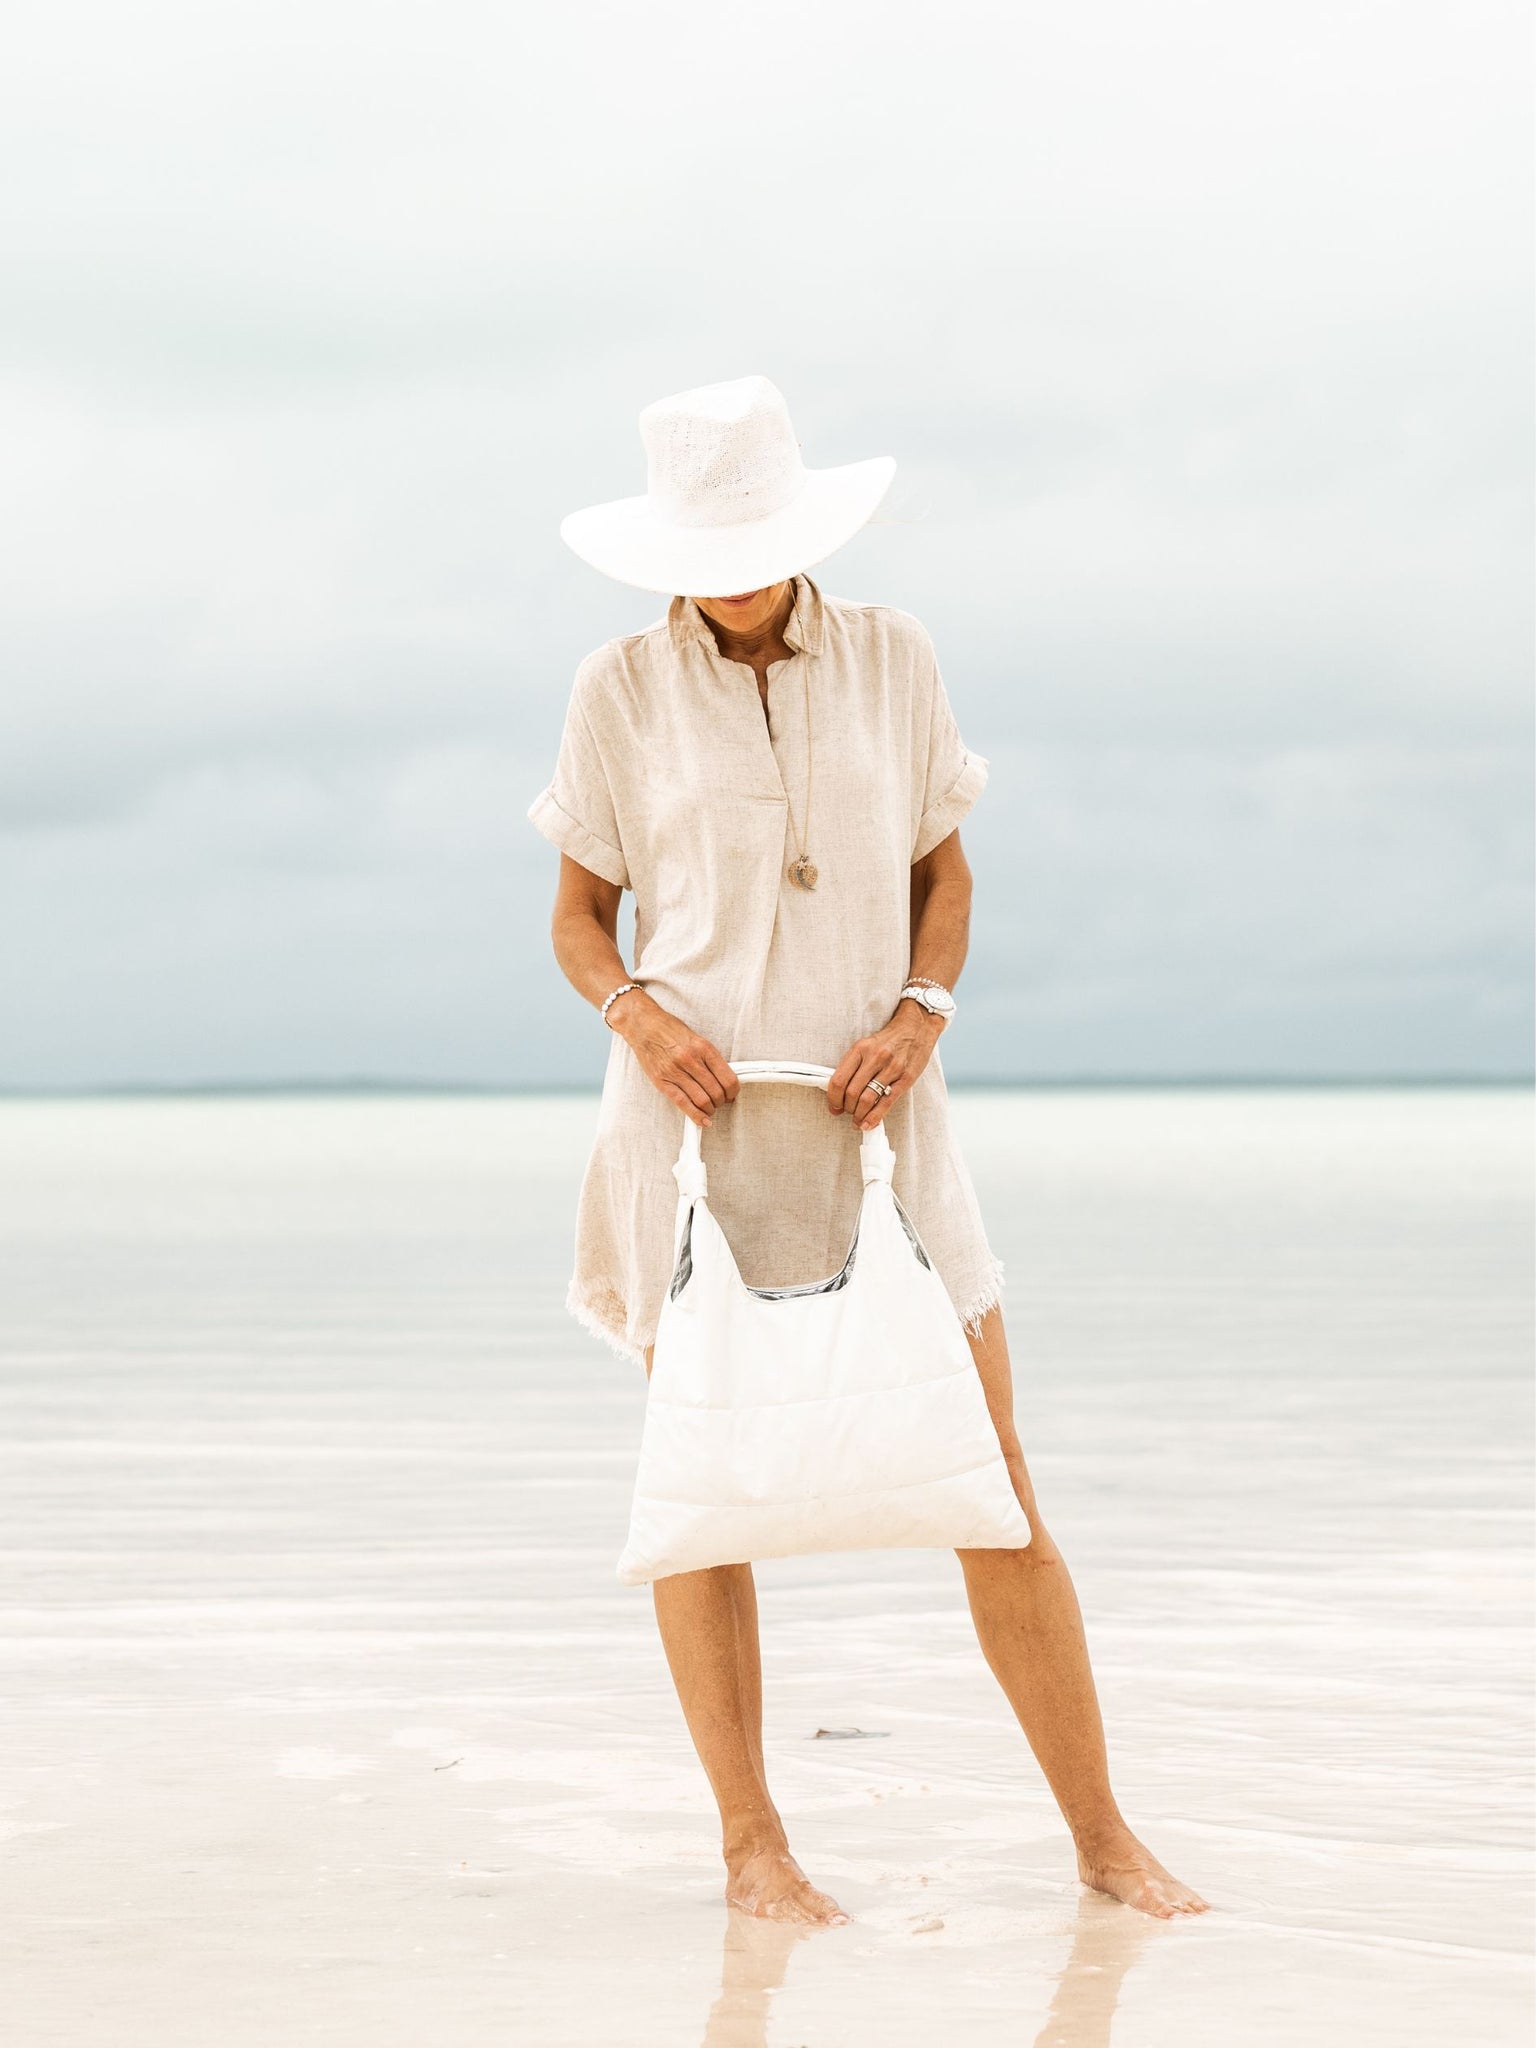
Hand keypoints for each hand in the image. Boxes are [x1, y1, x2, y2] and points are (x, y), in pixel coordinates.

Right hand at [610, 990, 738, 1128]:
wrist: (643, 1025)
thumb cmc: (670, 1030)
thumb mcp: (697, 1039)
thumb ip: (709, 1059)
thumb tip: (723, 1080)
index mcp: (704, 1048)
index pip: (728, 1078)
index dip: (733, 1092)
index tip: (732, 1095)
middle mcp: (692, 1060)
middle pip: (716, 1092)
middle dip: (721, 1102)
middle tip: (720, 1102)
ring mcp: (676, 1071)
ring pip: (702, 1100)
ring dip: (710, 1109)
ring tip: (709, 1109)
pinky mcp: (662, 1081)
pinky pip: (683, 1103)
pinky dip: (696, 1116)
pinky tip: (703, 1121)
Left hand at [827, 1001, 943, 1128]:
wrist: (916, 1028)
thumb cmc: (889, 1039)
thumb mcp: (866, 1045)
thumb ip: (853, 1065)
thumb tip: (839, 1091)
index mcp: (860, 1049)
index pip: (839, 1079)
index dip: (833, 1098)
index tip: (833, 1107)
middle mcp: (874, 1057)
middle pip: (852, 1092)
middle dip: (846, 1108)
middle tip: (846, 1113)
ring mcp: (891, 1068)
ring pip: (867, 1099)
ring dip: (859, 1115)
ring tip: (857, 1120)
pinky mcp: (906, 1078)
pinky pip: (887, 1102)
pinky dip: (875, 1117)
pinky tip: (868, 1124)